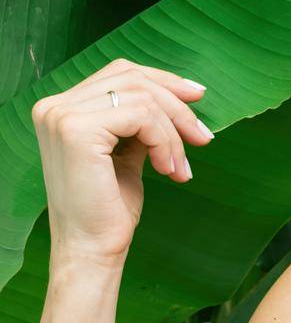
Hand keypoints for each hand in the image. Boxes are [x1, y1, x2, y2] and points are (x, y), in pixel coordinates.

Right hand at [31, 58, 212, 269]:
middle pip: (132, 78)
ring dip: (173, 131)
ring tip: (181, 166)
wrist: (92, 249)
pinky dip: (164, 140)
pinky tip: (169, 169)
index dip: (163, 81)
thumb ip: (139, 125)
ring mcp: (62, 116)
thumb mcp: (126, 156)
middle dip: (177, 105)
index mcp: (61, 109)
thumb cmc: (108, 210)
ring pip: (142, 97)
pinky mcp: (76, 130)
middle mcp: (54, 107)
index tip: (198, 98)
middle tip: (204, 137)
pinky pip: (141, 115)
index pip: (119, 73)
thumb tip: (176, 102)